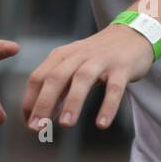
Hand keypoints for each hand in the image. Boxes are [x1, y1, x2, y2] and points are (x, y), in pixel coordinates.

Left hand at [21, 21, 154, 130]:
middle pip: (56, 77)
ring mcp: (100, 61)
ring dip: (72, 102)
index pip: (39, 77)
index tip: (29, 123)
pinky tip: (101, 124)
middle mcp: (78, 56)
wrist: (131, 34)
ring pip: (82, 79)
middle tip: (38, 127)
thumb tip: (44, 115)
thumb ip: (59, 88)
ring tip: (65, 124)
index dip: (30, 100)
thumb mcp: (73, 65)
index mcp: (61, 56)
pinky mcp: (121, 68)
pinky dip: (108, 106)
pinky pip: (114, 88)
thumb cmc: (97, 55)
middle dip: (44, 102)